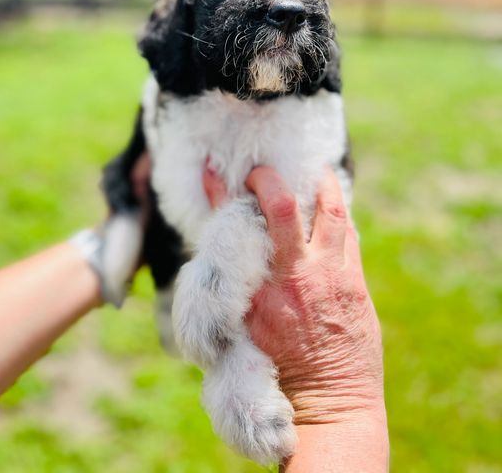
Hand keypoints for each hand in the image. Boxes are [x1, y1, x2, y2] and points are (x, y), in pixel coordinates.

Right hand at [203, 166, 384, 426]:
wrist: (330, 402)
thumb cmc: (275, 363)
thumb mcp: (241, 321)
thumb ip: (228, 276)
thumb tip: (217, 247)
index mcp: (261, 289)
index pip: (241, 223)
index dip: (227, 191)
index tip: (227, 174)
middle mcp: (299, 277)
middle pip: (287, 206)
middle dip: (273, 179)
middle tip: (265, 172)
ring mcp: (334, 278)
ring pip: (332, 211)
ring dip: (320, 185)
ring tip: (310, 172)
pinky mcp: (357, 284)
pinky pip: (348, 234)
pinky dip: (335, 215)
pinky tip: (328, 208)